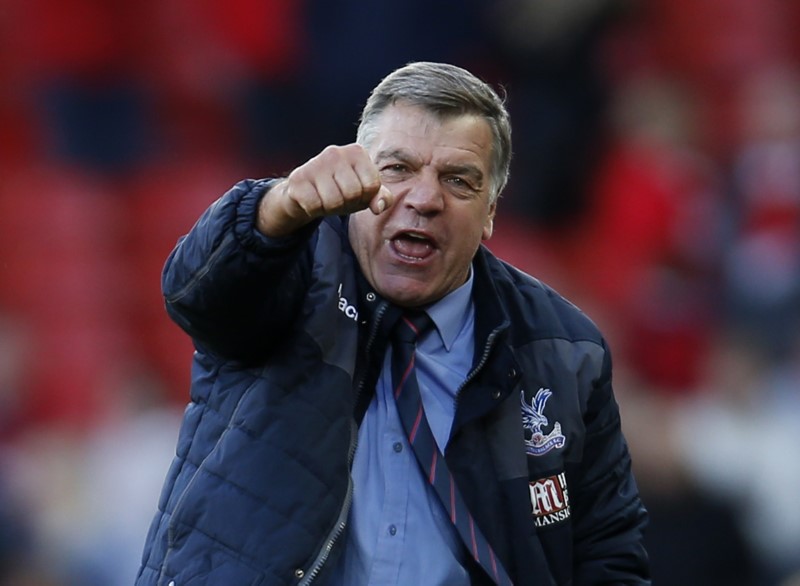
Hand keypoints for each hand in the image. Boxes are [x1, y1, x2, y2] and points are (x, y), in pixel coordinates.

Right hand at [257, 144, 393, 236]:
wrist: (304, 192)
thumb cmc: (340, 190)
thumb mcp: (365, 193)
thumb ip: (382, 198)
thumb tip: (379, 207)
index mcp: (357, 152)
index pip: (372, 186)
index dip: (365, 197)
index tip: (355, 192)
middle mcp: (336, 152)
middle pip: (352, 194)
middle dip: (347, 203)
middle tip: (338, 197)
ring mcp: (315, 163)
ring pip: (334, 201)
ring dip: (330, 208)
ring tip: (325, 198)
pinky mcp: (298, 178)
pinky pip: (314, 205)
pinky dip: (314, 209)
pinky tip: (312, 199)